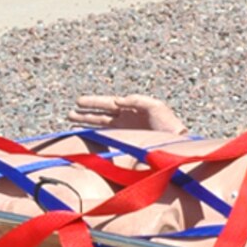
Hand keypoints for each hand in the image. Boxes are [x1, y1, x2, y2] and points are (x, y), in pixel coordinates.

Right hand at [68, 94, 185, 133]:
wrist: (176, 145)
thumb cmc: (168, 125)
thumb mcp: (154, 106)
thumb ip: (136, 101)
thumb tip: (116, 100)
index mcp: (131, 108)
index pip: (108, 104)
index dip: (94, 103)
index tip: (78, 102)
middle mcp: (125, 119)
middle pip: (101, 115)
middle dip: (86, 114)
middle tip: (69, 113)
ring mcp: (125, 131)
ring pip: (101, 126)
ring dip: (87, 124)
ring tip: (72, 123)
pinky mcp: (126, 142)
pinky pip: (107, 138)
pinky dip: (96, 136)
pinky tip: (85, 136)